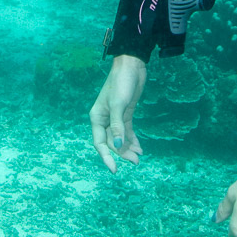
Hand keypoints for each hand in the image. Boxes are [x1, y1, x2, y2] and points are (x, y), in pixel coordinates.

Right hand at [90, 55, 145, 170]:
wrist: (132, 66)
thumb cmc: (121, 82)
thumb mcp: (118, 105)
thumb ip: (117, 126)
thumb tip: (117, 145)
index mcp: (97, 117)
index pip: (99, 143)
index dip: (106, 157)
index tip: (114, 170)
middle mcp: (104, 120)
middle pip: (111, 143)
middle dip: (122, 153)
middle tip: (135, 161)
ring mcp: (115, 118)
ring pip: (120, 139)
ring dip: (128, 148)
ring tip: (139, 157)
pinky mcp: (125, 115)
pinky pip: (127, 132)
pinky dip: (132, 140)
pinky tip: (139, 148)